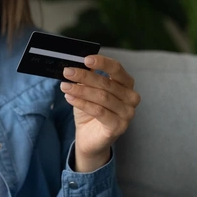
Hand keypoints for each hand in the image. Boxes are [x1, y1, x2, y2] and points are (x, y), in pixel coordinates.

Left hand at [60, 55, 140, 171]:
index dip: (102, 62)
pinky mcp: (119, 126)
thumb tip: (79, 62)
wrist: (89, 137)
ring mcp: (127, 113)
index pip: (117, 69)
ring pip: (102, 97)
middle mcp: (131, 97)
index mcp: (126, 84)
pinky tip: (69, 98)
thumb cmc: (90, 110)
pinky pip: (99, 111)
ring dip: (80, 90)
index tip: (86, 59)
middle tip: (67, 72)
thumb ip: (88, 76)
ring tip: (64, 86)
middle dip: (84, 76)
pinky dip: (82, 103)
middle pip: (106, 83)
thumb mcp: (88, 90)